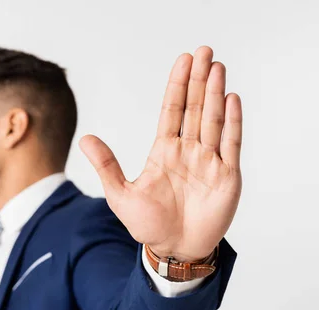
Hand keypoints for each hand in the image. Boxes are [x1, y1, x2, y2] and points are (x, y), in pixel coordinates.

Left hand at [79, 46, 242, 261]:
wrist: (174, 250)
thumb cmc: (148, 225)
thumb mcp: (120, 195)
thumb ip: (107, 165)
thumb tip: (86, 139)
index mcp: (164, 151)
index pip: (173, 110)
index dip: (177, 85)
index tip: (183, 60)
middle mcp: (188, 151)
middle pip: (195, 108)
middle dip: (200, 80)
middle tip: (205, 52)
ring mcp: (209, 162)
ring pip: (213, 120)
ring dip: (216, 94)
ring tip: (217, 67)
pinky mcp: (227, 176)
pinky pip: (230, 145)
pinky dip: (232, 123)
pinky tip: (231, 100)